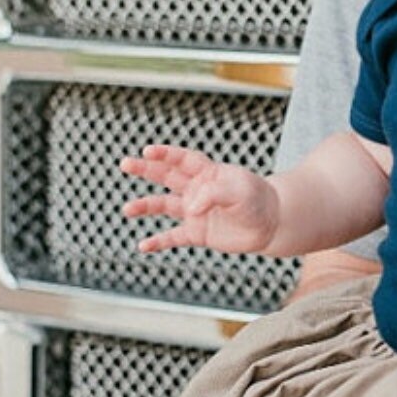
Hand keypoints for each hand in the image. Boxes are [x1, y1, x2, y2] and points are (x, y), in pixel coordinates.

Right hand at [120, 144, 278, 253]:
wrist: (271, 225)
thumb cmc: (258, 201)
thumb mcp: (240, 192)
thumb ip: (214, 194)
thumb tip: (191, 208)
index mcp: (210, 173)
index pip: (184, 159)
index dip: (166, 154)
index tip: (148, 150)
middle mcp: (199, 190)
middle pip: (168, 176)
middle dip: (147, 169)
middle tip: (125, 164)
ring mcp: (196, 211)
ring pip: (165, 206)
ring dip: (146, 206)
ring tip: (128, 209)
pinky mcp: (198, 233)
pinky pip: (174, 237)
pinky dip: (159, 241)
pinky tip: (143, 246)